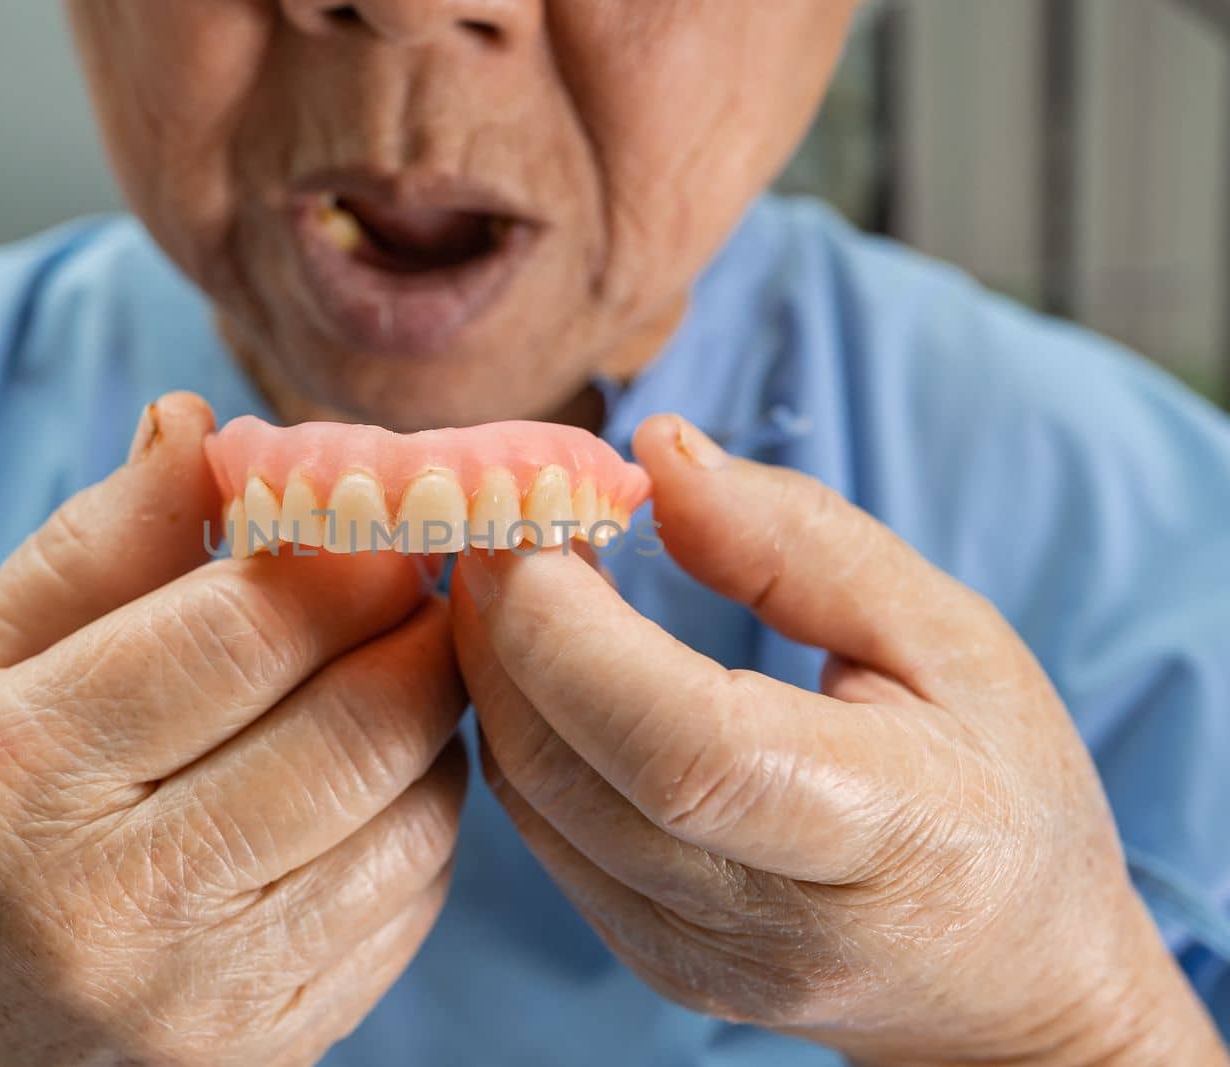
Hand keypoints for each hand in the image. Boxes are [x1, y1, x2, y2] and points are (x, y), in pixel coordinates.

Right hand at [0, 393, 466, 1066]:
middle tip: (411, 573)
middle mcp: (120, 898)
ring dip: (434, 712)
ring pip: (413, 814)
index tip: (373, 511)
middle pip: (358, 722)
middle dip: (416, 621)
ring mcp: (209, 993)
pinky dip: (424, 813)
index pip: (245, 629)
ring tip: (393, 663)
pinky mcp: (275, 1046)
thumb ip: (90, 547)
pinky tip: (377, 772)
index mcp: (22, 772)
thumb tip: (203, 423)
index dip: (343, 551)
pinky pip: (414, 904)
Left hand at [451, 414, 1226, 1066]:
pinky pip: (541, 830)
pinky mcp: (649, 962)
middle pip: (568, 769)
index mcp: (881, 829)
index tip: (533, 513)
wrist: (1014, 982)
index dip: (569, 625)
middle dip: (503, 622)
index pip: (679, 746)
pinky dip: (520, 723)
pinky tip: (547, 653)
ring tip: (525, 567)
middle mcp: (771, 922)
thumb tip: (657, 451)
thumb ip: (801, 540)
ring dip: (492, 666)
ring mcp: (695, 957)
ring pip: (530, 799)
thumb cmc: (1001, 788)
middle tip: (508, 514)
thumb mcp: (949, 635)